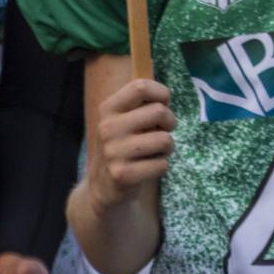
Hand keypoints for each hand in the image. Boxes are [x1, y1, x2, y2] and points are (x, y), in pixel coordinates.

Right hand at [88, 78, 174, 209]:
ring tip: (155, 152)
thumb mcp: (124, 120)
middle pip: (160, 112)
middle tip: (162, 132)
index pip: (140, 87)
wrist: (103, 186)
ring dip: (167, 148)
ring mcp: (113, 151)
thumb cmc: (124, 146)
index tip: (163, 104)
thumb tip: (165, 96)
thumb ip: (142, 105)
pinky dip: (161, 166)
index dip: (162, 93)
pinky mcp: (121, 174)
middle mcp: (108, 128)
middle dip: (170, 122)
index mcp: (109, 109)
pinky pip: (162, 164)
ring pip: (165, 140)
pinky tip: (147, 168)